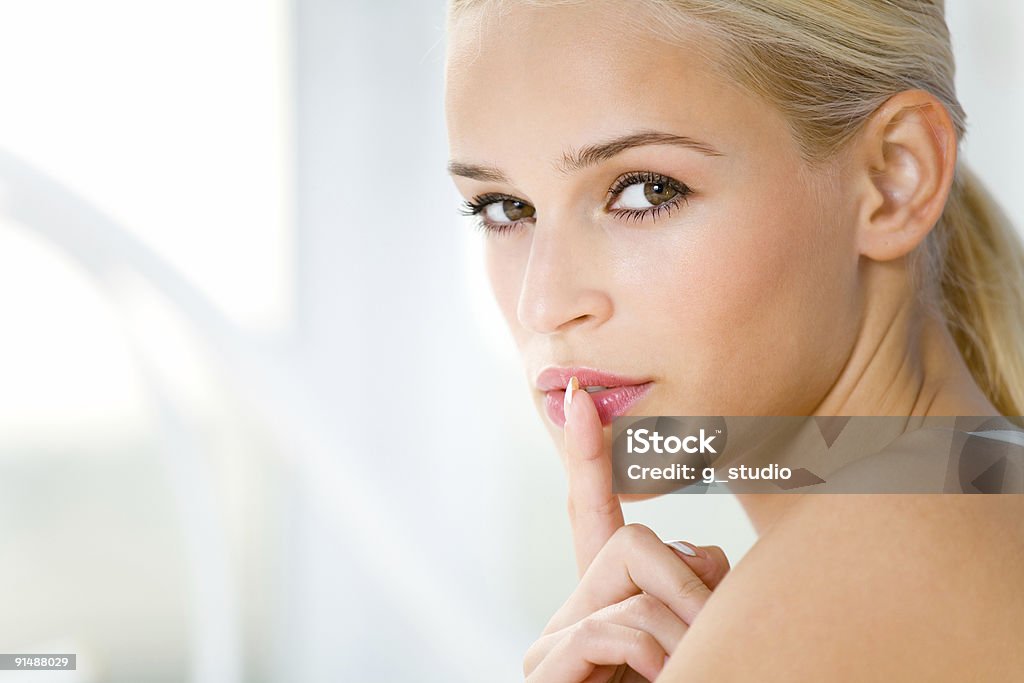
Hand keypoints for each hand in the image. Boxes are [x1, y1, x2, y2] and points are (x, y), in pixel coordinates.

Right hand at [523, 380, 730, 681]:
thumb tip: (703, 551)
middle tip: (714, 637)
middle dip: (691, 581)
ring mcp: (552, 644)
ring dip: (688, 624)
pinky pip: (616, 627)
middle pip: (631, 538)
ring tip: (695, 669)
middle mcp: (570, 612)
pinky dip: (656, 652)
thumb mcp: (697, 640)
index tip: (580, 396)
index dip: (587, 454)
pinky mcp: (545, 672)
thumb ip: (697, 591)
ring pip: (631, 573)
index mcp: (605, 602)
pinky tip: (664, 679)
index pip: (590, 512)